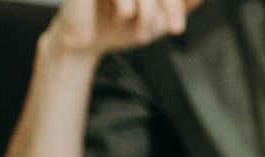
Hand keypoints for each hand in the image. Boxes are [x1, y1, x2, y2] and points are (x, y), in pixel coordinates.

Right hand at [47, 0, 202, 57]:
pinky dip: (127, 8)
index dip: (176, 5)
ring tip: (145, 33)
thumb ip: (180, 5)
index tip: (179, 25)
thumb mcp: (156, 19)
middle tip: (176, 30)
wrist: (83, 43)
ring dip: (149, 13)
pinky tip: (123, 19)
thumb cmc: (118, 26)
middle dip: (171, 7)